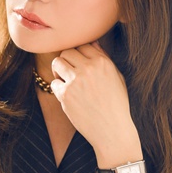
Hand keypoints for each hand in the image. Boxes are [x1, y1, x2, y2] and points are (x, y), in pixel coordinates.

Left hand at [49, 42, 141, 164]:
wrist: (112, 130)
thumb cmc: (116, 104)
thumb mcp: (117, 78)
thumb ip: (104, 59)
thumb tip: (93, 42)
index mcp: (103, 62)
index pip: (83, 45)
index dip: (80, 55)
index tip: (80, 65)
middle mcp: (89, 69)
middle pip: (67, 52)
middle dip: (67, 61)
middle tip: (70, 74)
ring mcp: (76, 81)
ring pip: (57, 62)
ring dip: (59, 71)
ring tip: (66, 81)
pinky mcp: (65, 94)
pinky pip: (54, 83)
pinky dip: (58, 89)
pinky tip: (68, 96)